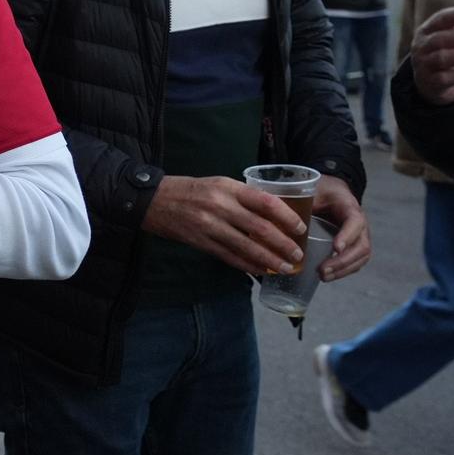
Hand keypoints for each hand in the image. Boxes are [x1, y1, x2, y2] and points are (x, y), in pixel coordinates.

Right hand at [142, 173, 305, 274]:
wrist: (153, 201)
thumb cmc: (190, 190)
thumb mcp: (218, 184)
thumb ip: (243, 197)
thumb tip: (272, 215)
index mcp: (228, 188)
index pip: (266, 202)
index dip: (287, 217)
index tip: (300, 228)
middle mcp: (221, 206)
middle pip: (260, 229)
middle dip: (283, 244)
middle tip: (297, 254)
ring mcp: (210, 226)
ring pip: (247, 247)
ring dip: (269, 260)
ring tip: (286, 268)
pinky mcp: (201, 243)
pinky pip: (230, 257)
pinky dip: (248, 265)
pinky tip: (261, 270)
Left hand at [311, 174, 369, 280]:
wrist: (333, 192)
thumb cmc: (321, 192)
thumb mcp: (312, 191)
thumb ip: (302, 201)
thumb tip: (280, 217)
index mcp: (349, 207)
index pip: (355, 222)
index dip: (347, 236)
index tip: (335, 248)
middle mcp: (360, 223)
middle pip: (361, 245)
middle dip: (343, 261)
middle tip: (322, 270)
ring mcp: (360, 236)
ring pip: (361, 256)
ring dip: (343, 270)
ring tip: (324, 277)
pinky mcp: (354, 245)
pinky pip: (356, 261)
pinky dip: (344, 271)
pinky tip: (328, 277)